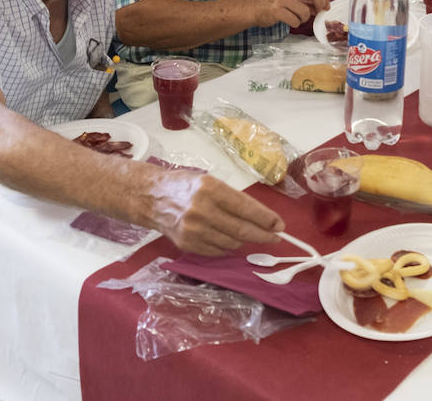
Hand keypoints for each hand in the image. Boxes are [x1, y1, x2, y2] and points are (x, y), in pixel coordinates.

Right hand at [145, 169, 283, 254]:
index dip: (266, 218)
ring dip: (244, 241)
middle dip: (263, 235)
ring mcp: (193, 230)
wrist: (152, 198)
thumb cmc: (185, 186)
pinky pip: (217, 251)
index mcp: (211, 189)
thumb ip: (233, 199)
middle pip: (242, 229)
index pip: (246, 207)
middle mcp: (202, 210)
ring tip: (249, 235)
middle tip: (276, 237)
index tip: (279, 225)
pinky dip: (226, 247)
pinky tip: (227, 239)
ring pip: (231, 243)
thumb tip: (261, 218)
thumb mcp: (210, 181)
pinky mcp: (187, 244)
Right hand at [257, 0, 329, 26]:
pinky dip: (295, 23)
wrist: (251, 7)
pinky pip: (295, 20)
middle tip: (318, 13)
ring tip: (297, 18)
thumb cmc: (272, 1)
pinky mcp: (276, 10)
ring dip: (304, 18)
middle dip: (320, 5)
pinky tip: (289, 21)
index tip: (326, 6)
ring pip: (305, 11)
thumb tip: (321, 5)